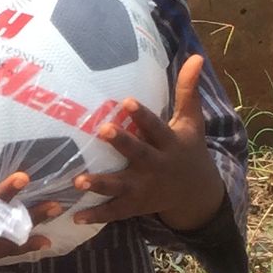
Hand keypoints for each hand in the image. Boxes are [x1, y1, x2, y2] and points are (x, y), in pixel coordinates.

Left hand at [72, 55, 225, 236]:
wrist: (197, 194)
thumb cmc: (188, 150)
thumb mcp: (191, 122)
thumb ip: (187, 91)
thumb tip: (196, 56)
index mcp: (169, 144)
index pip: (156, 127)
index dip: (142, 116)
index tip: (126, 101)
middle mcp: (157, 166)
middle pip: (138, 154)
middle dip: (122, 143)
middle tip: (102, 130)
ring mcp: (145, 188)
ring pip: (121, 186)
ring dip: (100, 184)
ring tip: (78, 181)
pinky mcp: (135, 206)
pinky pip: (114, 211)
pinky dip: (96, 215)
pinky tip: (76, 216)